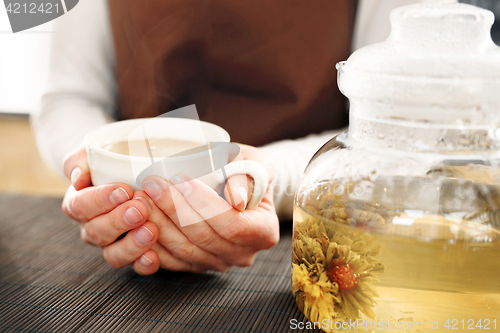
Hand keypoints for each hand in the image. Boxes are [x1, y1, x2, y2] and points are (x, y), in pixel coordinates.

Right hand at [61, 145, 159, 274]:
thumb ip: (81, 159)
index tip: (123, 190)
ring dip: (132, 245)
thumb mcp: (94, 151)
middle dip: (119, 221)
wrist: (134, 171)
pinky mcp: (133, 254)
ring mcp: (112, 243)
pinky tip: (153, 257)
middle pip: (97, 232)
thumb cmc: (112, 160)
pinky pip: (135, 266)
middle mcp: (92, 226)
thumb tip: (78, 177)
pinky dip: (143, 264)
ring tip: (151, 231)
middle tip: (140, 209)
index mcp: (79, 203)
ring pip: (113, 254)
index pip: (80, 205)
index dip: (100, 200)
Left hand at [141, 144, 279, 272]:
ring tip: (141, 196)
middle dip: (173, 209)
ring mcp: (220, 263)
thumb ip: (248, 176)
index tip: (180, 178)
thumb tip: (236, 200)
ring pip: (183, 250)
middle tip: (151, 184)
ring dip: (158, 223)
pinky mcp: (198, 265)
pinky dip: (152, 241)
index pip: (232, 224)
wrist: (239, 187)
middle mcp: (244, 254)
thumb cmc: (247, 170)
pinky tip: (139, 219)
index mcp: (264, 232)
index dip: (203, 203)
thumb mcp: (255, 162)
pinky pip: (171, 260)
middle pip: (203, 238)